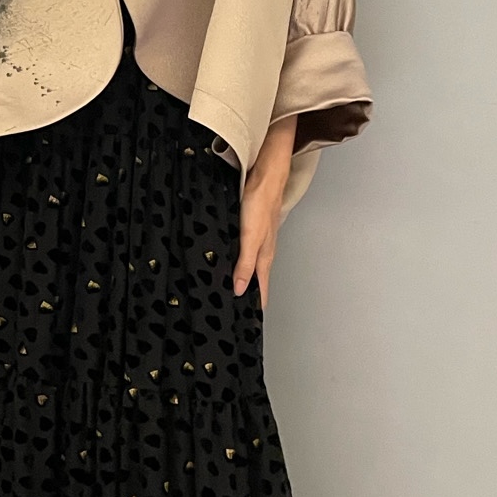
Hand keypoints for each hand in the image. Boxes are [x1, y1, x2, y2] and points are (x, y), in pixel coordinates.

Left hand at [233, 116, 294, 308]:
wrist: (265, 174)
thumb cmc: (259, 203)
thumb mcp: (250, 238)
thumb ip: (245, 264)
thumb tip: (240, 290)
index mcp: (263, 256)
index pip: (260, 288)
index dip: (256, 305)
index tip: (249, 322)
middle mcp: (262, 249)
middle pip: (256, 279)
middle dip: (249, 296)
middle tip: (240, 313)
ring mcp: (258, 237)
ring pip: (251, 265)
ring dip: (244, 279)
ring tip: (235, 293)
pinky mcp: (250, 226)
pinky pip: (245, 250)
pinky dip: (239, 261)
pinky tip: (231, 260)